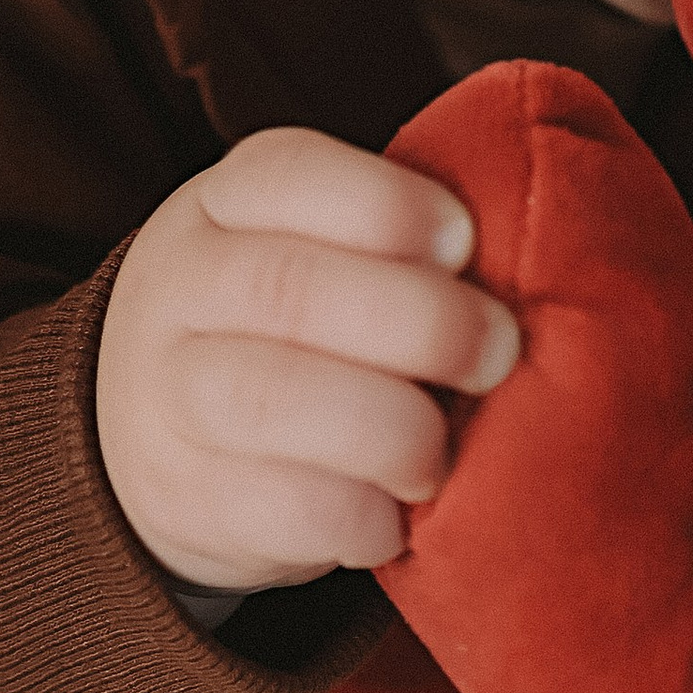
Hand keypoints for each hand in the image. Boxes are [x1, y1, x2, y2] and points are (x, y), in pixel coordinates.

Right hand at [96, 128, 521, 592]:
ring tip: (441, 452)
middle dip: (419, 321)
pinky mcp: (186, 498)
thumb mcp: (313, 253)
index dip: (391, 206)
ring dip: (391, 428)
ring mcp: (169, 395)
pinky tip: (398, 517)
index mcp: (226, 204)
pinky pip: (280, 507)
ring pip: (271, 399)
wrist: (157, 437)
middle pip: (287, 289)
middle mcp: (183, 286)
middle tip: (496, 354)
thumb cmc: (287, 330)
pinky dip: (361, 516)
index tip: (466, 243)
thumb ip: (395, 249)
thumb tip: (535, 268)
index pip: (288, 174)